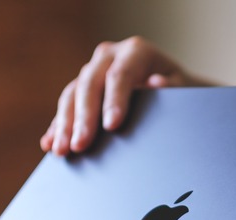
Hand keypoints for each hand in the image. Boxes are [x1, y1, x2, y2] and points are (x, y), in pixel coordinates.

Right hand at [40, 36, 213, 155]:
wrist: (173, 87)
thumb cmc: (181, 89)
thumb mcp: (185, 88)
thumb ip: (173, 88)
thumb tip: (156, 84)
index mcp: (136, 51)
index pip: (120, 74)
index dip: (114, 100)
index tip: (112, 126)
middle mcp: (109, 56)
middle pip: (89, 85)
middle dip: (84, 118)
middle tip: (80, 146)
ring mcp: (92, 70)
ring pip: (72, 94)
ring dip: (64, 124)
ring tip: (62, 151)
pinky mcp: (82, 87)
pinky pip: (66, 106)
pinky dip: (57, 126)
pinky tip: (50, 144)